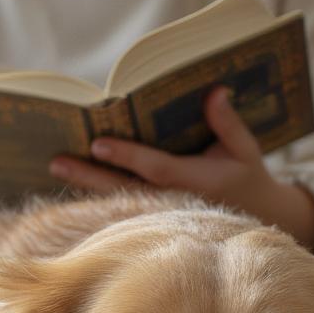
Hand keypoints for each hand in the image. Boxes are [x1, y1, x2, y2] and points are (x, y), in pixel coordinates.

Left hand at [48, 87, 313, 249]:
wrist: (258, 221)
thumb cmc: (248, 178)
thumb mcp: (246, 149)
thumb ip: (228, 123)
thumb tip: (214, 91)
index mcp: (196, 182)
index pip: (155, 169)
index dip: (127, 157)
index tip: (98, 144)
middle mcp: (173, 202)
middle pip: (123, 189)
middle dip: (89, 174)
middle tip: (56, 160)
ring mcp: (161, 215)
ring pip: (116, 200)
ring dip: (84, 183)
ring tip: (55, 165)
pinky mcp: (153, 219)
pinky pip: (119, 206)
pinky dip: (94, 193)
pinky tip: (71, 178)